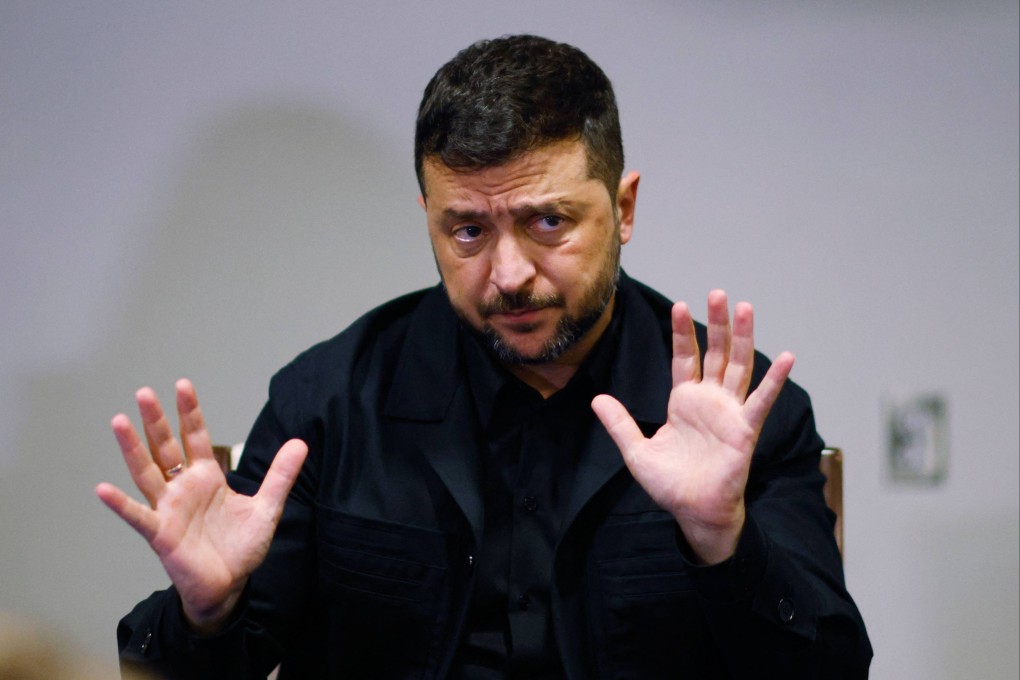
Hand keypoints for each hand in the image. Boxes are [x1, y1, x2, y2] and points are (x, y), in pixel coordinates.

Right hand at [95, 379, 306, 632]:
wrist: (229, 585)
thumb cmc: (241, 547)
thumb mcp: (267, 507)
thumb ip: (280, 475)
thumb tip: (300, 443)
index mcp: (207, 478)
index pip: (196, 437)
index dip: (189, 412)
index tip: (182, 384)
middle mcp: (183, 488)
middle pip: (165, 448)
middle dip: (155, 421)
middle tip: (144, 392)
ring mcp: (169, 509)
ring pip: (146, 473)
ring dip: (132, 449)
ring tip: (119, 421)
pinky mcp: (161, 534)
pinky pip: (138, 516)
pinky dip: (121, 504)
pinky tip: (103, 489)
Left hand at [592, 290, 792, 563]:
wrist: (692, 511)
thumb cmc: (670, 484)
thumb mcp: (636, 451)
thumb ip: (619, 423)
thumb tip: (597, 399)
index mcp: (684, 401)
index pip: (685, 358)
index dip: (683, 333)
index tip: (680, 305)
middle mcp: (709, 401)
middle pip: (716, 353)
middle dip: (717, 324)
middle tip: (718, 293)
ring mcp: (729, 412)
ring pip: (739, 367)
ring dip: (742, 338)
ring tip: (745, 308)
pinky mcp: (745, 429)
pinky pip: (761, 400)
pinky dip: (774, 379)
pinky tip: (786, 357)